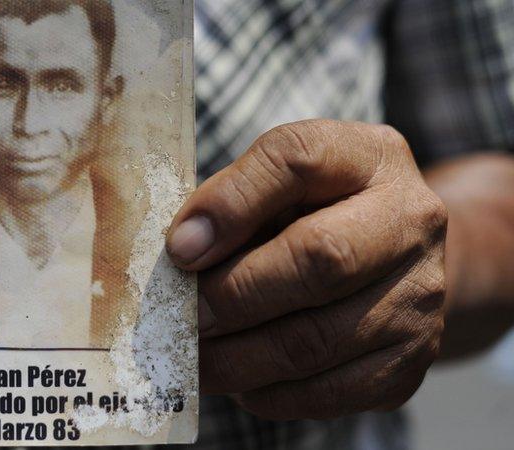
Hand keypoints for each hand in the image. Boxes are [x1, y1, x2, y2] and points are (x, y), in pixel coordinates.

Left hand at [167, 120, 446, 419]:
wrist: (394, 261)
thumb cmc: (310, 214)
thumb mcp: (275, 184)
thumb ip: (228, 200)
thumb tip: (182, 251)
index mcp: (368, 156)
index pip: (296, 159)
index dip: (231, 204)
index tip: (179, 247)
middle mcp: (410, 220)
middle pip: (321, 258)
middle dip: (234, 294)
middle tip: (183, 316)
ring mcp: (419, 296)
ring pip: (316, 340)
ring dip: (237, 357)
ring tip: (192, 356)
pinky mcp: (410, 361)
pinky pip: (328, 392)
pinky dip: (267, 393)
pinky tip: (237, 380)